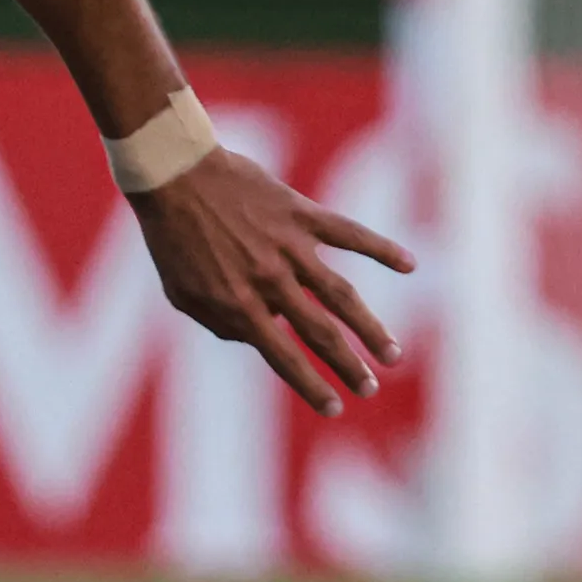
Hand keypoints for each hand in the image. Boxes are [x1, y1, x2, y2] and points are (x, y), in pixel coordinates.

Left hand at [130, 146, 410, 417]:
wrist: (173, 173)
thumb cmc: (171, 238)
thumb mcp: (182, 294)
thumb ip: (221, 323)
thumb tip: (260, 338)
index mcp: (239, 304)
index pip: (284, 357)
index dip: (312, 386)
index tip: (335, 408)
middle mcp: (269, 280)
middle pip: (321, 332)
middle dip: (349, 365)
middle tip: (370, 388)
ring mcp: (288, 246)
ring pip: (341, 293)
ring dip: (370, 326)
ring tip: (392, 353)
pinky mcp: (300, 214)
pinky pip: (349, 233)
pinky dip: (381, 248)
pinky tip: (410, 265)